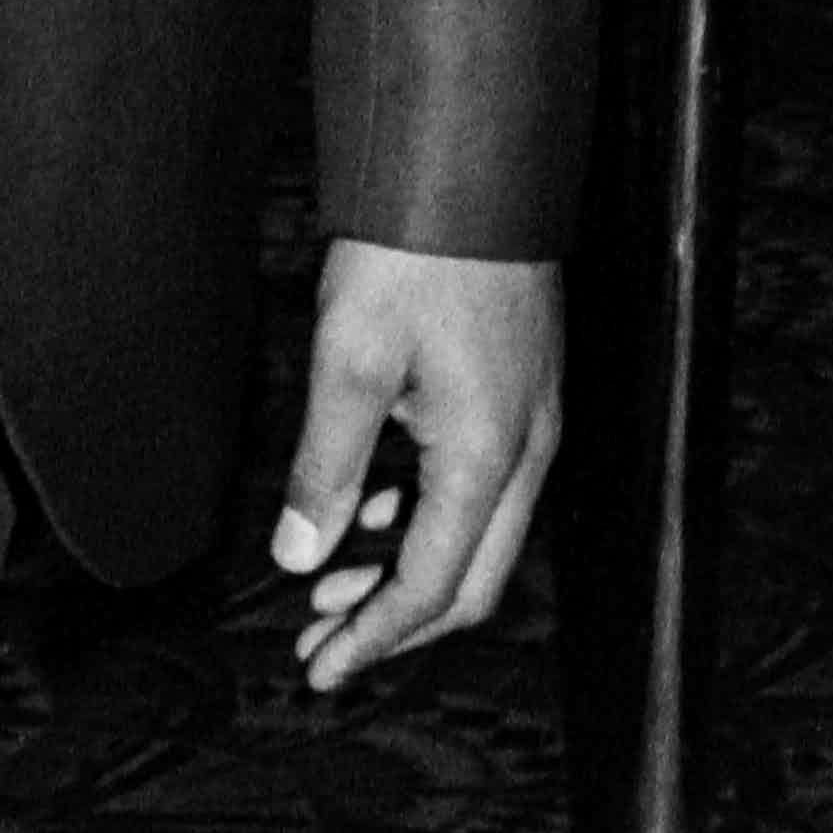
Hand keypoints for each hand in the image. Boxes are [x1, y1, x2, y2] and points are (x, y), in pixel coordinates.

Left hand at [271, 242, 559, 685]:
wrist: (473, 165)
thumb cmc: (415, 254)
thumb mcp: (349, 362)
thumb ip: (325, 469)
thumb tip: (300, 555)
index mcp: (487, 456)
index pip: (435, 586)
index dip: (375, 636)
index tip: (321, 667)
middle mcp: (526, 451)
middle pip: (470, 580)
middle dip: (394, 623)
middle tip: (321, 645)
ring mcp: (532, 422)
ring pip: (476, 536)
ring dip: (404, 571)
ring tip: (327, 587)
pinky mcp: (521, 393)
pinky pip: (479, 488)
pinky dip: (423, 519)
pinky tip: (368, 515)